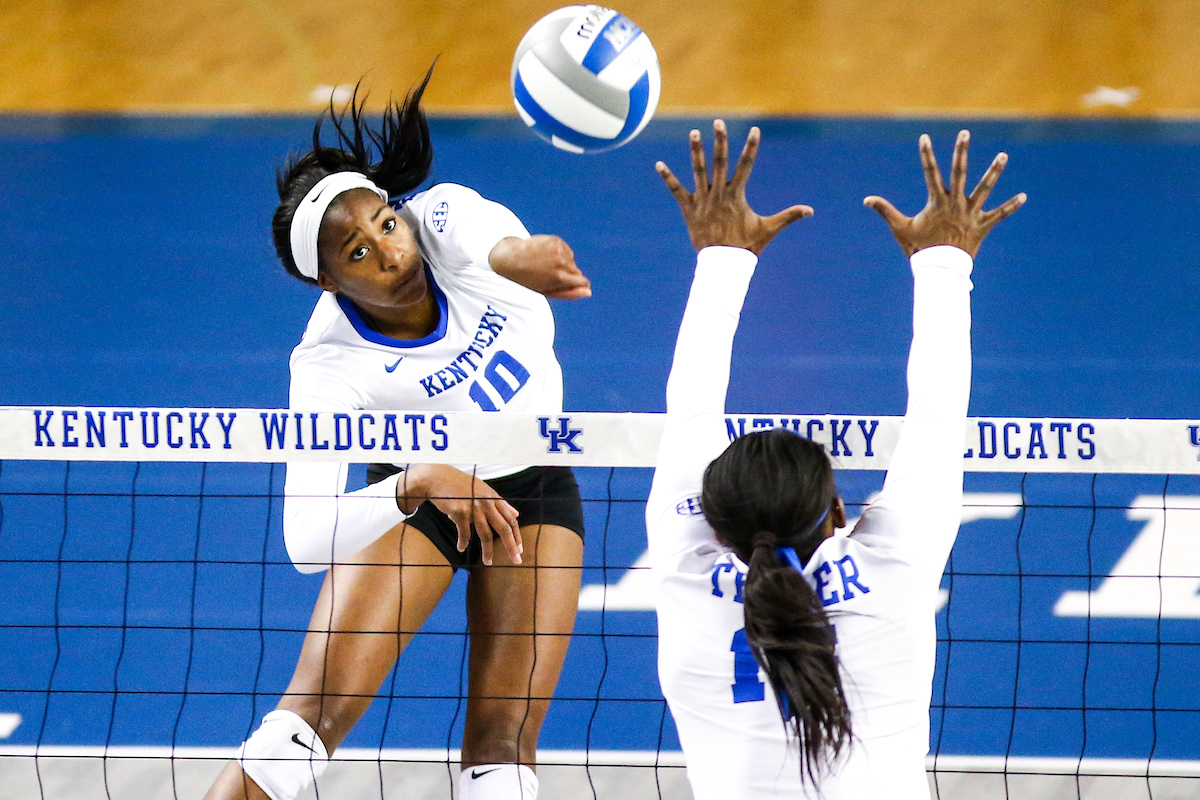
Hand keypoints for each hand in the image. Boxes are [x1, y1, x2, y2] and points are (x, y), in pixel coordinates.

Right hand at [397, 464, 521, 565]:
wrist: (437, 478)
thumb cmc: (460, 485)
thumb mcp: (483, 490)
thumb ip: (500, 503)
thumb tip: (517, 514)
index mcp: (493, 498)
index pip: (510, 519)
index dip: (516, 535)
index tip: (520, 549)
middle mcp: (486, 502)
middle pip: (503, 528)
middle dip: (511, 546)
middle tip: (516, 560)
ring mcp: (473, 507)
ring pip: (486, 535)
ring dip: (487, 551)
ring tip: (488, 562)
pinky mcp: (459, 512)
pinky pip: (465, 533)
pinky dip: (463, 542)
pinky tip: (461, 548)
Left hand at [489, 235, 591, 299]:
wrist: (510, 259)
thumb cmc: (528, 281)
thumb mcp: (547, 291)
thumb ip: (569, 293)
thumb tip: (589, 292)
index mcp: (560, 277)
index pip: (583, 281)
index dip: (578, 285)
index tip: (570, 285)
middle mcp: (561, 262)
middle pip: (577, 271)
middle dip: (568, 275)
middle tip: (549, 275)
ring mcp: (559, 250)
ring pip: (571, 260)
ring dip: (563, 263)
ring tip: (545, 265)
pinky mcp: (556, 240)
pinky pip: (566, 250)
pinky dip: (559, 253)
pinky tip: (546, 255)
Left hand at [656, 120, 811, 254]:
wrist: (723, 264)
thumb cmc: (746, 245)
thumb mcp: (768, 229)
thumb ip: (788, 216)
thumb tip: (811, 210)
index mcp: (737, 195)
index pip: (746, 166)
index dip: (750, 147)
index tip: (754, 130)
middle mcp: (719, 194)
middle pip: (720, 162)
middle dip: (720, 141)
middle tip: (718, 122)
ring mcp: (702, 200)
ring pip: (698, 171)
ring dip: (695, 151)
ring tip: (694, 133)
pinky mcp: (689, 209)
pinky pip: (676, 191)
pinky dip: (667, 178)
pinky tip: (658, 165)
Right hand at [864, 130, 1025, 257]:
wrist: (939, 270)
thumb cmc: (919, 249)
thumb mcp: (900, 228)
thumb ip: (885, 211)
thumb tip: (866, 200)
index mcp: (936, 202)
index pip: (930, 173)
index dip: (926, 154)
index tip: (924, 137)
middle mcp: (955, 204)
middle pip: (959, 172)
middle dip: (961, 152)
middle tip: (965, 133)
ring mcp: (971, 214)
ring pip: (985, 188)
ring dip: (994, 171)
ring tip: (1003, 155)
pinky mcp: (982, 226)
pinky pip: (1000, 215)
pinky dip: (1011, 206)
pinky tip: (1024, 196)